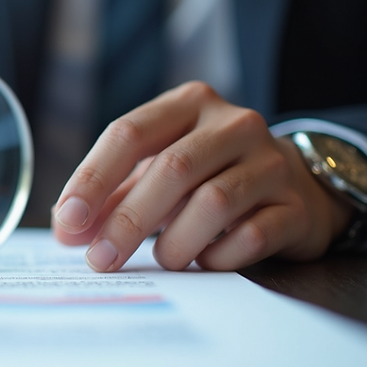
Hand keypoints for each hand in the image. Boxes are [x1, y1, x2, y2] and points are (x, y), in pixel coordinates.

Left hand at [51, 82, 351, 271]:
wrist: (297, 187)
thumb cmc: (209, 178)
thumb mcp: (157, 173)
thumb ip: (111, 196)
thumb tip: (68, 230)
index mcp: (188, 104)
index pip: (129, 132)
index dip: (93, 178)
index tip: (68, 220)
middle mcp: (233, 124)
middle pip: (172, 168)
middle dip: (128, 221)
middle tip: (101, 259)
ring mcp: (271, 162)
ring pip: (214, 202)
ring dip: (176, 242)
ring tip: (163, 260)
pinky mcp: (295, 205)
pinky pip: (252, 235)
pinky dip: (220, 256)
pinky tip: (206, 261)